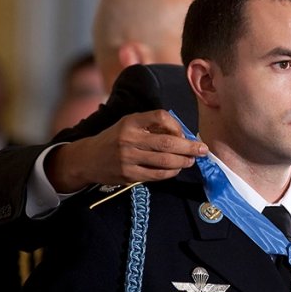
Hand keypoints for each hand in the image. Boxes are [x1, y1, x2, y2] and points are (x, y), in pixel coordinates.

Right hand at [46, 110, 207, 192]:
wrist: (88, 159)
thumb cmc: (115, 139)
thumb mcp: (129, 124)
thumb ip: (152, 126)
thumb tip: (183, 135)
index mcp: (131, 121)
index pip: (161, 117)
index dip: (177, 126)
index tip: (184, 133)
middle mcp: (129, 138)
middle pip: (167, 143)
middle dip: (189, 147)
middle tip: (202, 150)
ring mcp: (128, 158)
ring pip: (164, 161)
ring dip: (183, 162)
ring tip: (191, 160)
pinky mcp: (128, 174)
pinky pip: (157, 175)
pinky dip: (171, 173)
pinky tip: (176, 169)